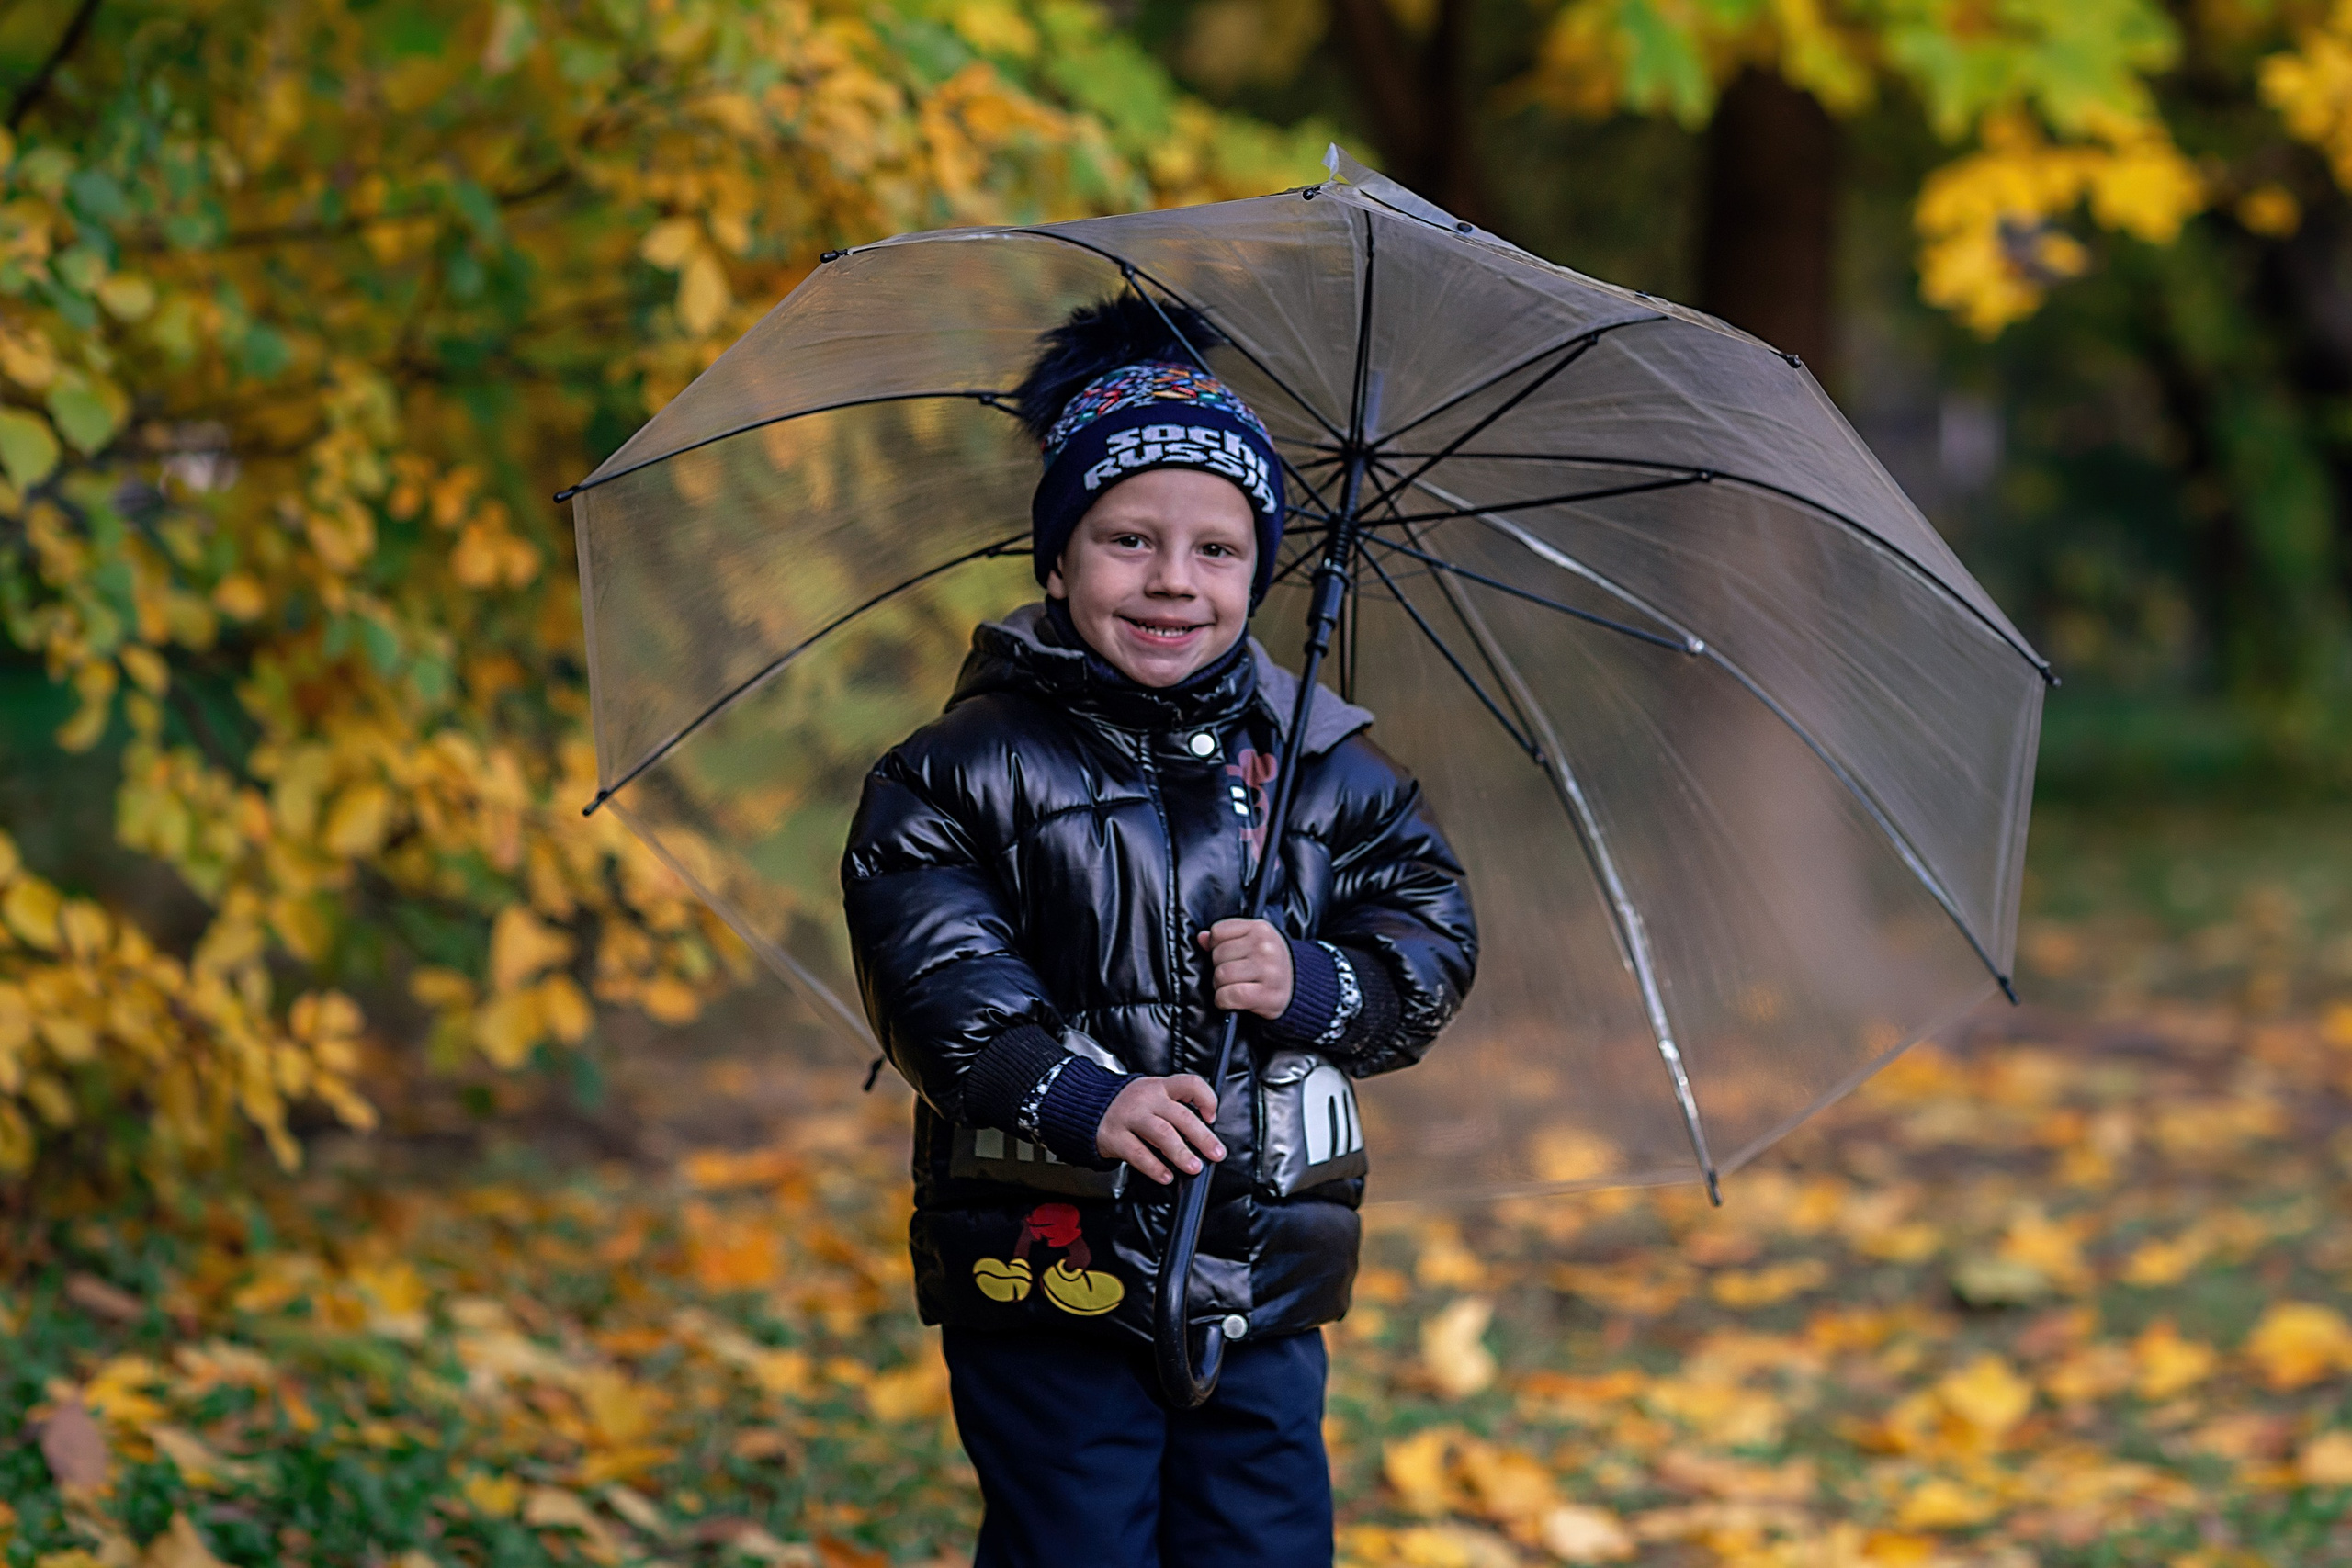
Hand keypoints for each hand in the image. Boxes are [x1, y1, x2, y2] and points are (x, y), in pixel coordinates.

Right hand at [1096, 1074, 1225, 1184]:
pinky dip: (1154, 1167)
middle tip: (1216, 1153)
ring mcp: (1130, 1117)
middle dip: (1202, 1136)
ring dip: (1181, 1152)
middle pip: (1180, 1115)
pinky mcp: (1115, 1137)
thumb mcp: (1153, 1096)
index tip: (1212, 1117)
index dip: (1206, 1099)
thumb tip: (1204, 1137)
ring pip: (1161, 1133)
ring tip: (1194, 1166)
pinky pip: (1138, 1153)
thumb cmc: (1130, 1106)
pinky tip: (1166, 1176)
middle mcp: (1147, 1099)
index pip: (1190, 1084)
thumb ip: (1176, 1110)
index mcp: (1161, 1087)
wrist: (1088, 1107)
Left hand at [1197, 918, 1293, 1018]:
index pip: (1218, 931)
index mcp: (1261, 929)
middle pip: (1218, 955)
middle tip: (1231, 975)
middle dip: (1218, 968)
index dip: (1215, 946)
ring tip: (1231, 987)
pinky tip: (1229, 1000)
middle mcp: (1265, 947)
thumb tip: (1202, 938)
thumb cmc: (1269, 964)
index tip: (1226, 956)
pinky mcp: (1267, 994)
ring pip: (1222, 975)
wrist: (1299, 987)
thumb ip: (1227, 937)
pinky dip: (1223, 1000)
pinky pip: (1230, 995)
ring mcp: (1268, 970)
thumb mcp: (1253, 942)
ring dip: (1220, 986)